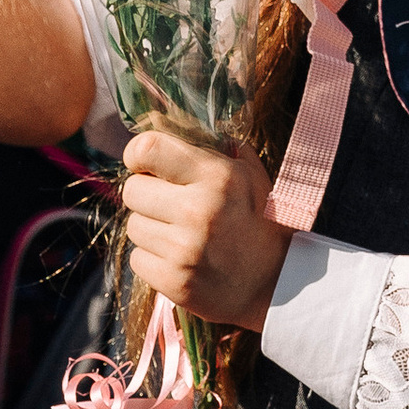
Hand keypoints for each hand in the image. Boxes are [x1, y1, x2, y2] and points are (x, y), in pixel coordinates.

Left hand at [120, 126, 290, 330]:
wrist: (276, 284)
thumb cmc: (259, 222)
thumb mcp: (250, 176)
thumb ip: (217, 149)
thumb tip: (174, 124)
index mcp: (217, 176)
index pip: (147, 149)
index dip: (138, 155)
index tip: (145, 166)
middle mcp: (198, 210)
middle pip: (131, 191)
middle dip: (147, 196)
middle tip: (170, 206)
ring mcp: (184, 249)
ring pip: (133, 226)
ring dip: (151, 229)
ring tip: (181, 236)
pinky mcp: (174, 281)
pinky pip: (137, 259)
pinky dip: (153, 260)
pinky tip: (179, 260)